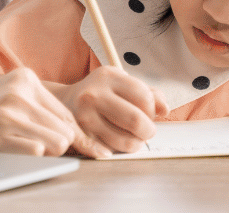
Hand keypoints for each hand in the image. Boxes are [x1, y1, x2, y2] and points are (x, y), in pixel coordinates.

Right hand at [0, 68, 106, 157]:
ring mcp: (8, 113)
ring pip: (57, 143)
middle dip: (60, 145)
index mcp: (25, 78)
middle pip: (66, 130)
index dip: (72, 135)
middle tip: (41, 147)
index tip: (74, 147)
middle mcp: (20, 92)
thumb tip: (75, 134)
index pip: (67, 114)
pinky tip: (13, 150)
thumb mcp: (9, 93)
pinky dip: (31, 156)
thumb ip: (38, 106)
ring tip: (25, 147)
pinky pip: (37, 152)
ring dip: (47, 152)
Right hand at [49, 67, 168, 153]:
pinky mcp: (78, 133)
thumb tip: (164, 109)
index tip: (149, 115)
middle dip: (148, 131)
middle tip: (147, 132)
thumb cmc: (101, 93)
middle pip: (136, 120)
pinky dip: (114, 152)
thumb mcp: (121, 84)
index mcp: (108, 76)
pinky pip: (105, 150)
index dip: (152, 110)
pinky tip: (115, 148)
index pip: (144, 96)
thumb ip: (148, 93)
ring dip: (135, 144)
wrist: (64, 100)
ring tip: (134, 140)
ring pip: (123, 140)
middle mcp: (94, 93)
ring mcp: (84, 114)